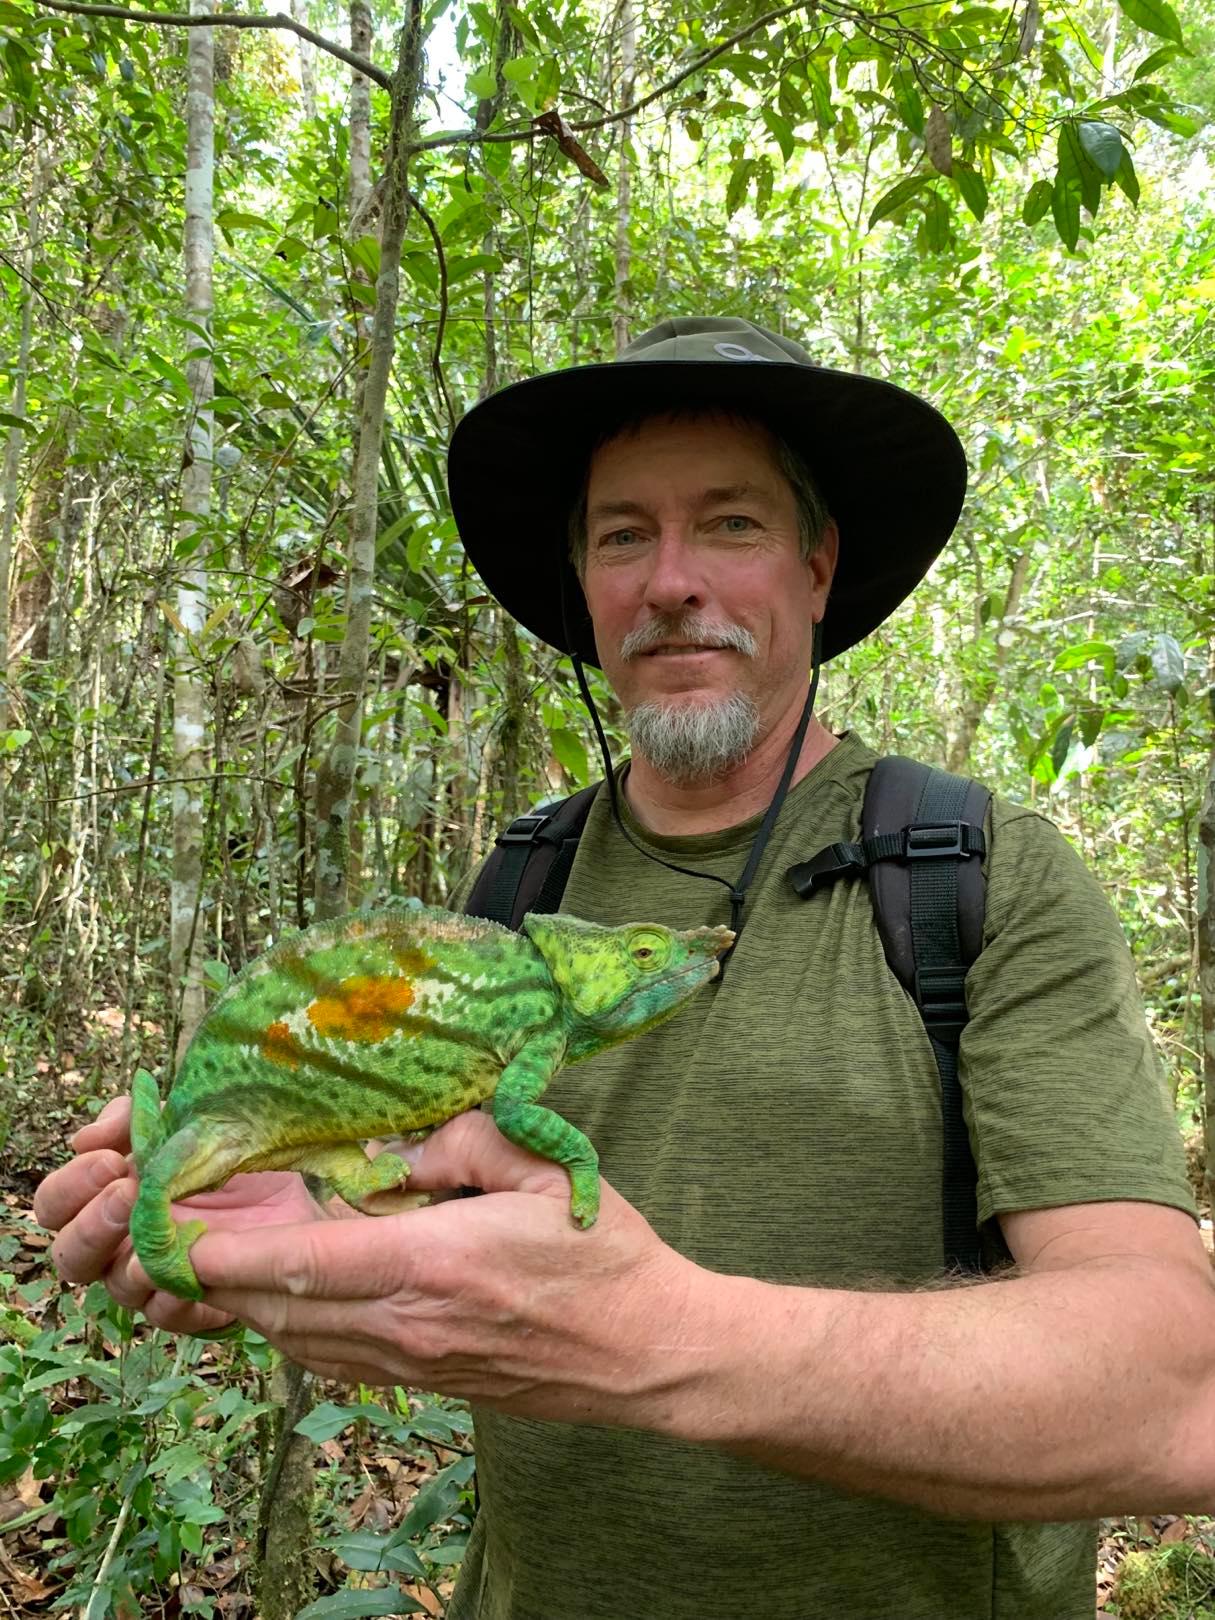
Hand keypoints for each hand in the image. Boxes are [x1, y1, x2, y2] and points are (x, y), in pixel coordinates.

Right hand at [34, 1095, 328, 1337]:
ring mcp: (149, 1280)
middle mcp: (117, 1244)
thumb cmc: (228, 1157)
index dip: (72, 1184)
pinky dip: (171, 1293)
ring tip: (153, 1233)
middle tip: (127, 1192)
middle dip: (91, 1223)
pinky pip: (164, 1312)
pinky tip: (187, 1272)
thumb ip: (136, 1120)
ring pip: (113, 1286)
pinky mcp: (187, 1305)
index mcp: (105, 1198)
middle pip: (69, 1253)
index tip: (111, 1160)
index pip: (56, 1203)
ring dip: (127, 1259)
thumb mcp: (186, 1121)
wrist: (293, 1193)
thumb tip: (87, 1137)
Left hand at [189, 1110, 710, 1429]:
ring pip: (303, 1343)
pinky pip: (337, 1361)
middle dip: (224, 1279)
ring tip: (226, 1265)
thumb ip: (463, 1142)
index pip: (306, 1262)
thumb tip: (395, 1151)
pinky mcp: (426, 1384)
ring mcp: (415, 1364)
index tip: (180, 1237)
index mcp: (436, 1262)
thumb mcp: (544, 1169)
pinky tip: (292, 1301)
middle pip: (286, 1310)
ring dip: (254, 1307)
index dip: (231, 1254)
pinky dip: (296, 1332)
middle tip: (183, 1240)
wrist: (647, 1349)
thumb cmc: (602, 1253)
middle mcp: (411, 1324)